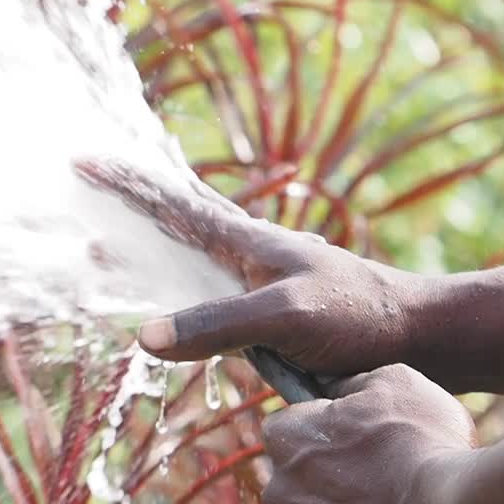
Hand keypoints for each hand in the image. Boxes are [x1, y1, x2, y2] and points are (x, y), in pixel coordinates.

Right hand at [74, 159, 422, 373]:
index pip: (175, 204)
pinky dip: (176, 292)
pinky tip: (171, 301)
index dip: (129, 185)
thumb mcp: (287, 317)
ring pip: (188, 259)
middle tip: (90, 190)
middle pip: (176, 220)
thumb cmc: (359, 318)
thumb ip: (218, 324)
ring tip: (109, 251)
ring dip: (148, 251)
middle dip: (130, 206)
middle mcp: (248, 256)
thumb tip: (144, 336)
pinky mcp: (266, 316)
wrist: (418, 339)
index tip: (86, 163)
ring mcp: (257, 284)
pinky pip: (206, 299)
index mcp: (248, 242)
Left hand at [260, 364, 475, 503]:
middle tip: (378, 486)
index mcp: (285, 437)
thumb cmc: (425, 446)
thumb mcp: (396, 383)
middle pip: (296, 483)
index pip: (290, 430)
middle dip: (327, 483)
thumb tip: (339, 387)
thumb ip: (354, 381)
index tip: (358, 444)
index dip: (325, 434)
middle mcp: (277, 489)